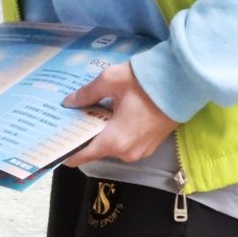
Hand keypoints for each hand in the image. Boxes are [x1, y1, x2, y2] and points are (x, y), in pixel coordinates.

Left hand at [63, 63, 177, 166]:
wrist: (183, 82)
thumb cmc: (145, 82)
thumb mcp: (110, 80)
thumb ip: (87, 93)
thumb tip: (69, 102)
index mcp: (115, 141)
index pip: (83, 156)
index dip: (67, 151)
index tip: (54, 145)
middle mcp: (127, 152)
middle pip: (97, 148)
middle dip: (84, 135)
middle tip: (70, 118)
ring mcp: (142, 150)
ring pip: (113, 145)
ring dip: (102, 131)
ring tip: (89, 112)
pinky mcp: (151, 144)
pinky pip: (126, 141)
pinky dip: (117, 131)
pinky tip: (111, 113)